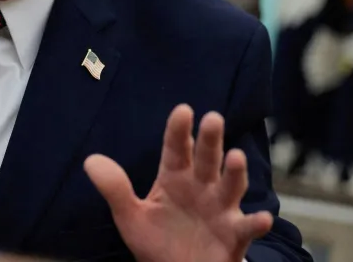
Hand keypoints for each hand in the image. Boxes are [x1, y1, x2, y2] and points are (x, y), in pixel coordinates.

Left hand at [84, 104, 271, 261]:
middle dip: (210, 140)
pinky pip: (247, 228)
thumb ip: (115, 189)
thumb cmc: (157, 241)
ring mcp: (220, 210)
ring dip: (235, 172)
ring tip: (235, 157)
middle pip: (206, 160)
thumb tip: (90, 161)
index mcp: (175, 178)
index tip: (183, 110)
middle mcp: (201, 188)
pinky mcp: (234, 236)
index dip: (179, 131)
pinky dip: (256, 223)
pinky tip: (262, 217)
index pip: (176, 149)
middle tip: (212, 118)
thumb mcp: (131, 217)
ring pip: (230, 186)